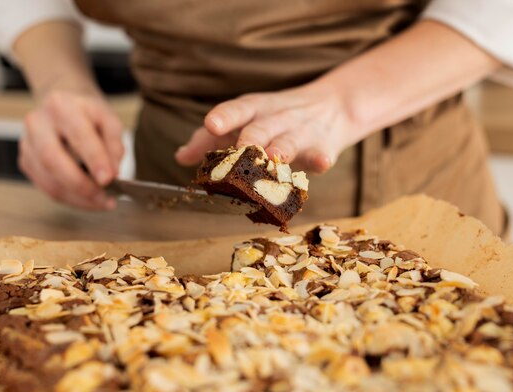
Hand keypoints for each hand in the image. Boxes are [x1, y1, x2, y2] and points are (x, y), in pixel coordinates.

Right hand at [18, 90, 123, 209]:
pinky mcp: (26, 161)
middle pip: (52, 159)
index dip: (94, 159)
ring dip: (77, 197)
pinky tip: (87, 200)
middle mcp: (38, 122)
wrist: (63, 105)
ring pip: (48, 179)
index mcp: (62, 105)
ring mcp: (27, 143)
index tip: (109, 179)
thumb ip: (114, 144)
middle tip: (105, 198)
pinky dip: (69, 198)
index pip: (78, 135)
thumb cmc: (88, 114)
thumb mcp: (108, 119)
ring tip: (102, 202)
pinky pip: (46, 187)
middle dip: (81, 184)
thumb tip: (112, 172)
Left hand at [175, 82, 356, 172]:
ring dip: (280, 150)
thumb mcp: (245, 121)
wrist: (332, 108)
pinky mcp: (321, 148)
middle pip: (260, 128)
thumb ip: (210, 141)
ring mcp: (300, 133)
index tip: (211, 124)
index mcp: (254, 110)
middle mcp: (275, 119)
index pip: (238, 109)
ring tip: (273, 158)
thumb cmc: (277, 119)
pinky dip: (321, 159)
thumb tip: (181, 156)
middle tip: (242, 148)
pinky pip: (320, 155)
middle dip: (250, 138)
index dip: (225, 117)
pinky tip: (322, 162)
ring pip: (288, 142)